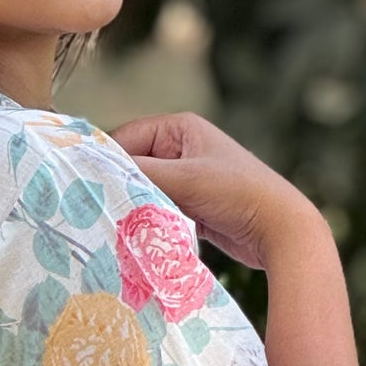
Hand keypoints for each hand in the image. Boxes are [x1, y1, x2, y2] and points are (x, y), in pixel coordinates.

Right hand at [108, 111, 324, 271]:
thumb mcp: (185, 180)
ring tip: (115, 225)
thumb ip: (139, 174)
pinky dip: (148, 222)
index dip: (105, 162)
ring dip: (133, 208)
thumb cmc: (239, 193)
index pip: (125, 139)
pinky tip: (136, 236)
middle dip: (119, 188)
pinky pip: (158, 211)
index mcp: (179, 128)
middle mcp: (182, 149)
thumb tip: (94, 169)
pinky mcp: (192, 207)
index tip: (83, 186)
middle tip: (95, 210)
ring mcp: (187, 179)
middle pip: (132, 168)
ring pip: (144, 192)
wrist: (282, 230)